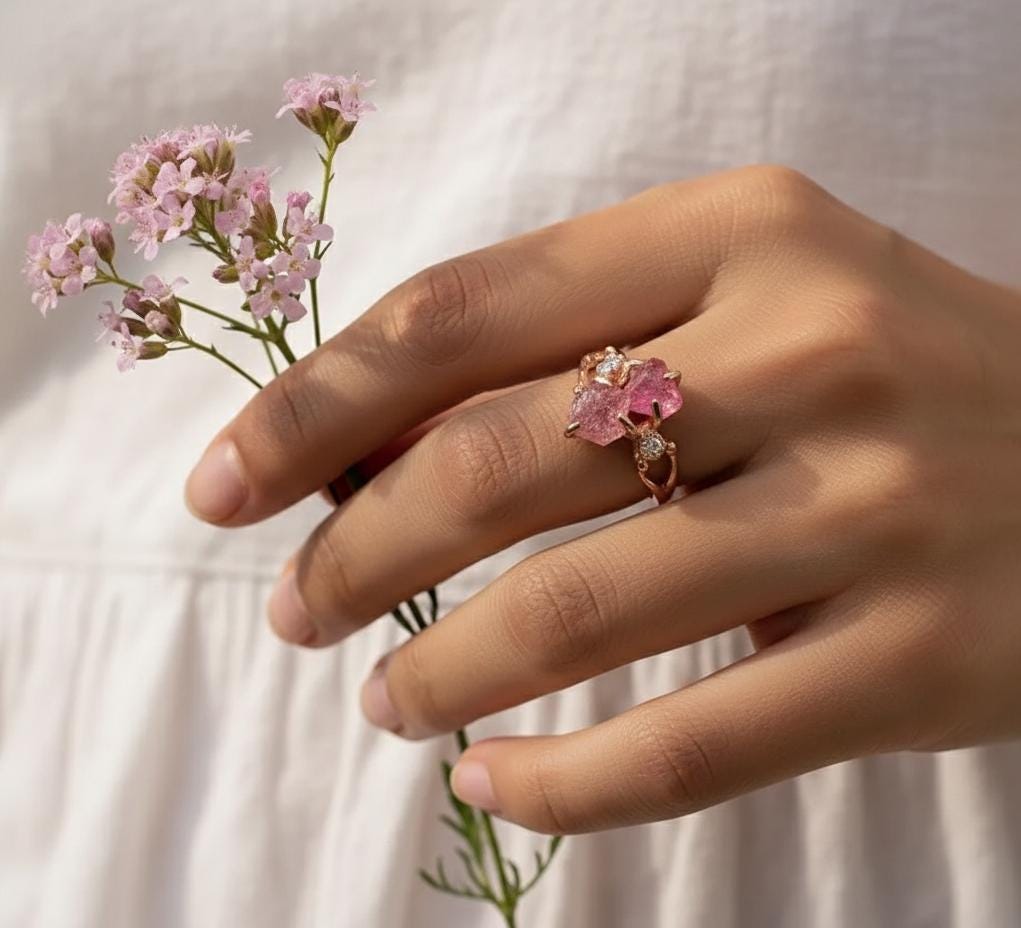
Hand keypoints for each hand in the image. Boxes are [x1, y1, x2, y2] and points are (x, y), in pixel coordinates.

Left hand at [185, 166, 1020, 833]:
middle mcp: (811, 350)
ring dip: (441, 672)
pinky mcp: (918, 660)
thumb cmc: (883, 368)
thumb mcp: (741, 299)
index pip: (461, 313)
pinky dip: (562, 784)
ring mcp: (874, 508)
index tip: (225, 484)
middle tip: (293, 611)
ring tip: (383, 700)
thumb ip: (570, 349)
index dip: (314, 407)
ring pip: (578, 612)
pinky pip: (690, 746)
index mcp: (742, 230)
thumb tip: (371, 455)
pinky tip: (496, 782)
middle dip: (353, 553)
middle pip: (496, 462)